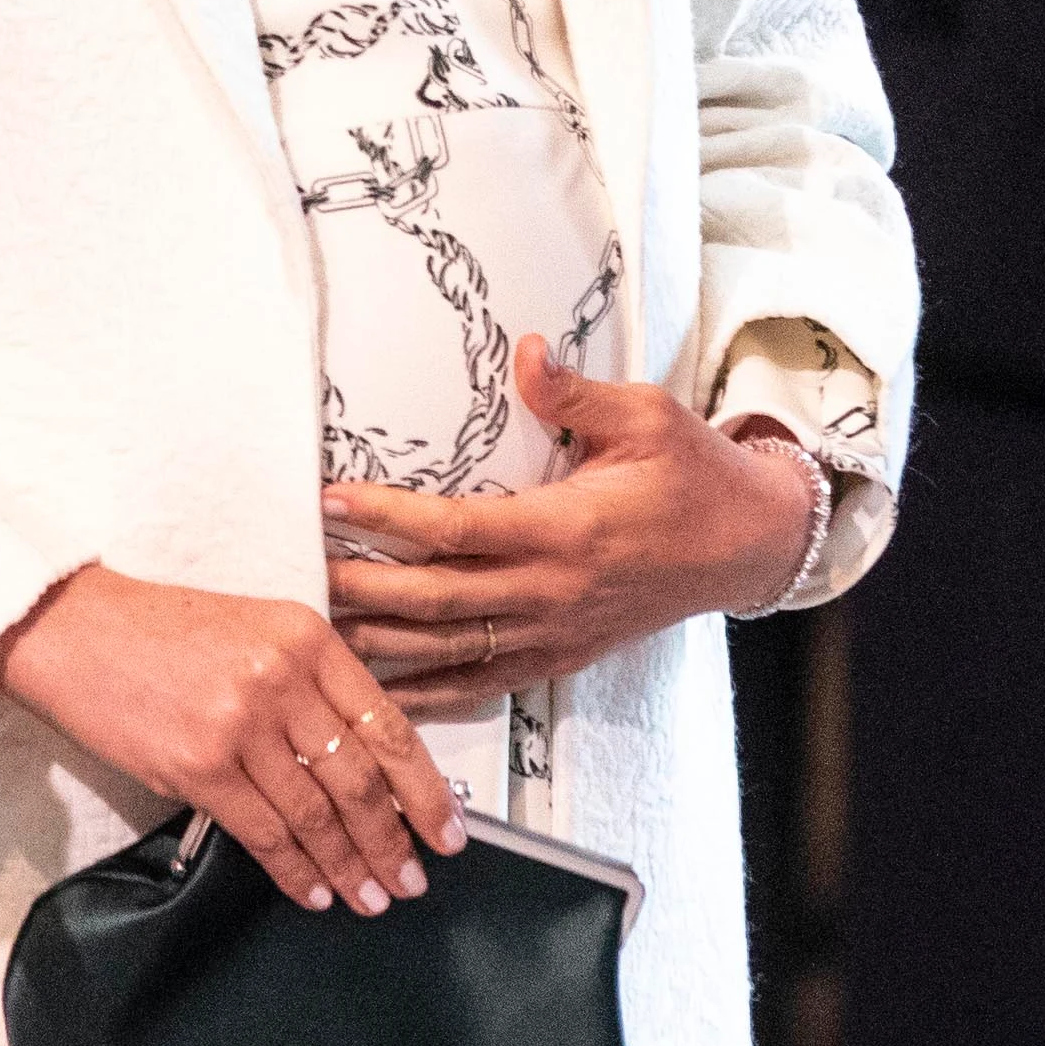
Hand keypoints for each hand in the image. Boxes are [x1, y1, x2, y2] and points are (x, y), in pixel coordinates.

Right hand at [0, 563, 459, 914]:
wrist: (74, 630)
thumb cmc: (160, 632)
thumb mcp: (255, 631)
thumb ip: (311, 683)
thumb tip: (363, 763)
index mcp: (306, 638)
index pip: (388, 724)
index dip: (424, 788)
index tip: (446, 829)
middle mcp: (282, 679)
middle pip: (360, 778)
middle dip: (393, 840)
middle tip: (413, 878)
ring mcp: (240, 724)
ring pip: (316, 814)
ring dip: (350, 864)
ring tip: (371, 897)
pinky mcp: (198, 766)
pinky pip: (264, 833)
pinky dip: (295, 869)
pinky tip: (313, 891)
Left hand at [318, 336, 813, 695]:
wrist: (747, 545)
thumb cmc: (695, 474)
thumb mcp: (647, 416)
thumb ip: (576, 393)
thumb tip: (524, 353)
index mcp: (566, 530)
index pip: (456, 529)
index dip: (387, 517)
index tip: (330, 500)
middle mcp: (552, 592)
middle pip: (434, 599)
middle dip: (360, 587)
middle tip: (297, 568)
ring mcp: (554, 634)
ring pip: (448, 651)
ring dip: (378, 644)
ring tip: (314, 632)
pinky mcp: (559, 658)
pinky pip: (480, 684)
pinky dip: (426, 693)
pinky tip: (378, 691)